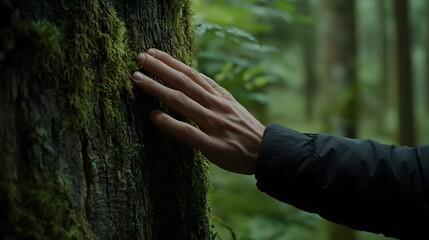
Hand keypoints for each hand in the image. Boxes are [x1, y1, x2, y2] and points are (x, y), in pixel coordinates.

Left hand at [132, 49, 264, 174]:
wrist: (268, 152)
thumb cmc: (247, 130)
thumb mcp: (233, 105)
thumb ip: (214, 94)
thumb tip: (195, 80)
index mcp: (219, 96)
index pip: (192, 74)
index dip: (171, 62)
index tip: (153, 53)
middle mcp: (215, 105)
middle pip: (183, 82)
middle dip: (159, 68)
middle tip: (139, 58)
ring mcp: (213, 123)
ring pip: (181, 101)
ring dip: (157, 88)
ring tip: (137, 79)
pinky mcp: (212, 144)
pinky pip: (187, 131)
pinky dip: (169, 122)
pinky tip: (153, 116)